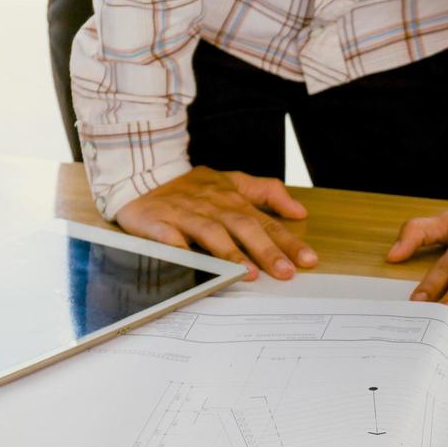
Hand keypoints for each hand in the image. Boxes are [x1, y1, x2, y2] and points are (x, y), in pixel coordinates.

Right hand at [115, 167, 312, 280]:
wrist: (140, 173)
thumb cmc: (190, 187)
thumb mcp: (231, 181)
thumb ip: (267, 192)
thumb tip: (299, 211)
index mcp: (231, 198)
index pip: (265, 221)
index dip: (287, 241)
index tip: (307, 260)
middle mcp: (211, 205)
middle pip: (242, 226)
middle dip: (265, 249)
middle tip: (284, 271)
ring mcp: (184, 214)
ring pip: (210, 232)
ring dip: (229, 253)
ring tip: (248, 273)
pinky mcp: (156, 222)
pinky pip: (169, 238)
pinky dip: (180, 250)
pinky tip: (193, 265)